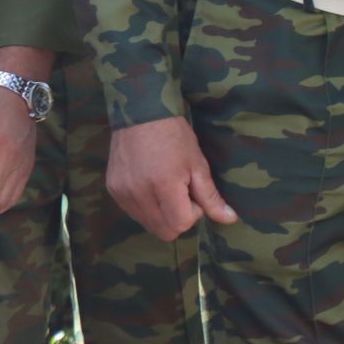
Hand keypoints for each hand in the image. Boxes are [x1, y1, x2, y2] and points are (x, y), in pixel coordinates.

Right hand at [108, 116, 236, 240]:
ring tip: (163, 188)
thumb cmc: (174, 136)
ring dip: (160, 214)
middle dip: (176, 218)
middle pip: (162, 231)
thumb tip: (230, 220)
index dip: (191, 213)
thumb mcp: (197, 164)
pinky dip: (144, 206)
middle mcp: (138, 192)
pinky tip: (148, 185)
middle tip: (179, 193)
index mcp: (163, 186)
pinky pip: (132, 212)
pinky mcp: (112, 188)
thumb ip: (211, 197)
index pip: (180, 225)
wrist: (140, 113)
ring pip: (146, 224)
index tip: (191, 192)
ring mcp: (122, 191)